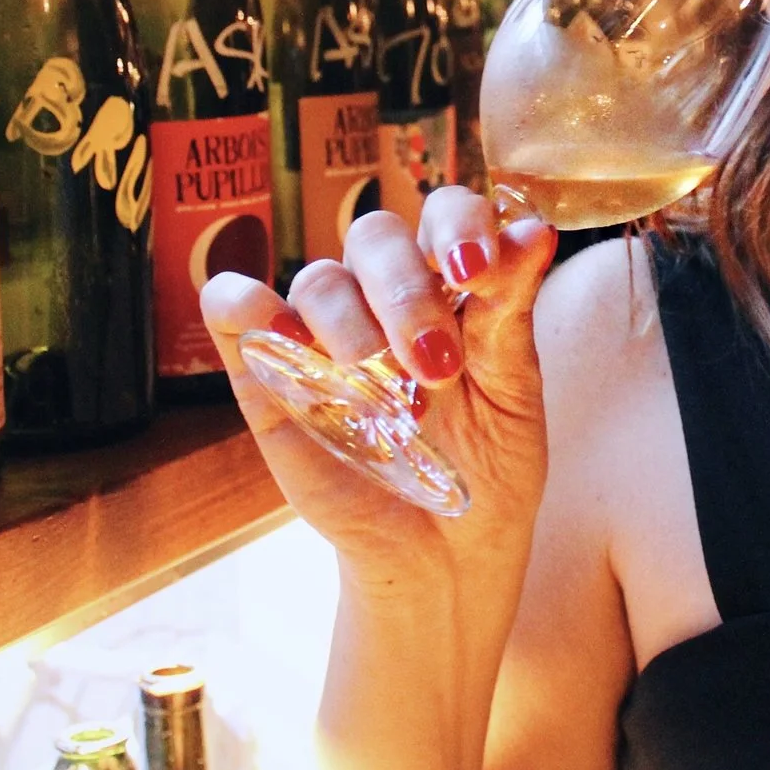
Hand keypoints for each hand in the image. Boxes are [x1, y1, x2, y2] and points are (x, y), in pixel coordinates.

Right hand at [201, 188, 556, 586]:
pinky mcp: (269, 374)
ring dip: (352, 327)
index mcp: (451, 283)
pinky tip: (281, 335)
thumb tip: (535, 232)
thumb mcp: (514, 392)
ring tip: (387, 396)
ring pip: (320, 280)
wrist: (446, 556)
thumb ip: (512, 310)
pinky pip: (233, 308)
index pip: (445, 213)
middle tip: (436, 364)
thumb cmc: (490, 464)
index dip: (459, 225)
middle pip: (376, 238)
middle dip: (406, 292)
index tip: (476, 270)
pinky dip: (244, 304)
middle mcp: (383, 295)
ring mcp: (322, 332)